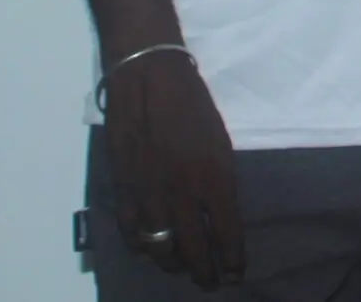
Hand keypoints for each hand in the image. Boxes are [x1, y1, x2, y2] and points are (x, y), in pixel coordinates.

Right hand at [103, 48, 242, 287]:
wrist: (149, 79)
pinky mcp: (123, 188)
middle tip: (212, 282)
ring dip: (172, 263)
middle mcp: (182, 192)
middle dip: (205, 272)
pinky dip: (142, 245)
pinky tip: (151, 248)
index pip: (227, 232)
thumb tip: (220, 212)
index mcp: (215, 177)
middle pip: (193, 249)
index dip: (232, 259)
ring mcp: (149, 193)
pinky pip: (131, 231)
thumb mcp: (221, 141)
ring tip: (182, 267)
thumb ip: (219, 180)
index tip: (237, 274)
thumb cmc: (193, 104)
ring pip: (159, 247)